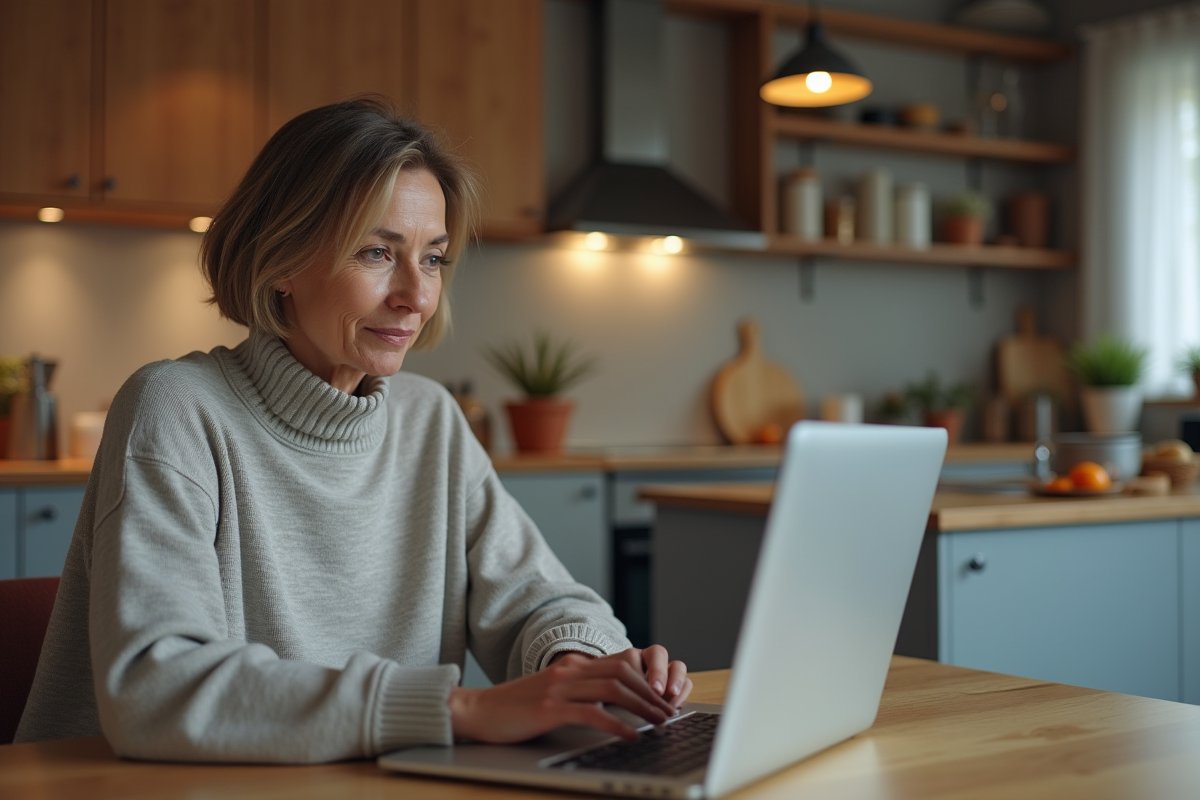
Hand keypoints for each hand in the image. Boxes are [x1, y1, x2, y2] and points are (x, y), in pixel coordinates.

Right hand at [448, 649, 682, 743]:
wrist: (477, 711)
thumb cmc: (516, 707)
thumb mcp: (553, 691)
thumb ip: (580, 689)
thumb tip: (613, 701)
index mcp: (572, 665)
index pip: (621, 661)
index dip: (648, 676)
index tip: (665, 696)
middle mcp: (569, 671)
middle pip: (624, 672)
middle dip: (652, 692)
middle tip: (670, 711)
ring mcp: (559, 688)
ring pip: (614, 689)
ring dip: (643, 707)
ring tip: (660, 723)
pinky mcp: (549, 709)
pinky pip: (592, 714)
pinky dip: (617, 726)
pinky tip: (631, 737)